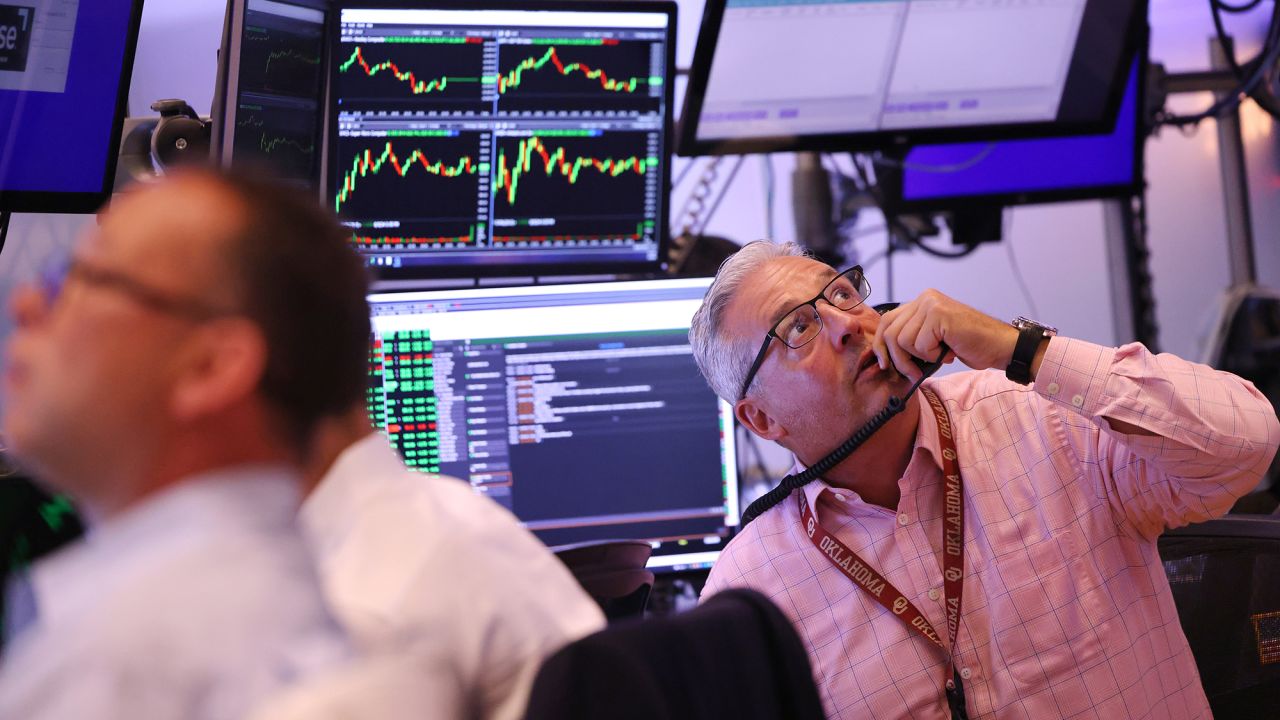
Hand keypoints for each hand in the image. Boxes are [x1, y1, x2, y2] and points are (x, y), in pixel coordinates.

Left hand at [871, 290, 1018, 379]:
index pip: (886, 321)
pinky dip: (932, 356)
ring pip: (902, 340)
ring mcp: (931, 304)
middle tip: (912, 372)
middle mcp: (925, 299)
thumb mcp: (934, 339)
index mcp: (922, 302)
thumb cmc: (970, 345)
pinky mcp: (939, 315)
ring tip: (938, 357)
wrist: (1000, 346)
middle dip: (897, 358)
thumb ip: (913, 337)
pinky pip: (919, 345)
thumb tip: (884, 355)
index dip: (881, 344)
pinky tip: (949, 352)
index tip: (883, 363)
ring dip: (918, 358)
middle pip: (889, 331)